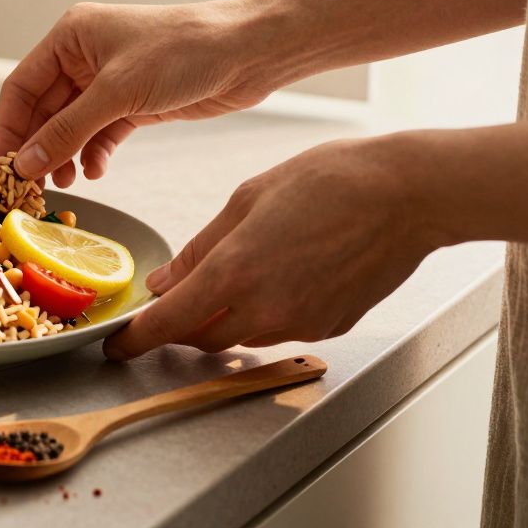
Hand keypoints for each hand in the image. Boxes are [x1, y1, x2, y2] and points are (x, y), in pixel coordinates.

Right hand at [0, 0, 280, 185]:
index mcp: (70, 37)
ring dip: (62, 157)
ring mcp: (109, 81)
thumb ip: (68, 129)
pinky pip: (98, 134)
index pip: (20, 89)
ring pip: (69, 127)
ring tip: (63, 186)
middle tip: (26, 189)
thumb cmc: (185, 50)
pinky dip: (92, 155)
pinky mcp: (133, 103)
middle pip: (42, 111)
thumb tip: (26, 163)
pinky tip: (94, 172)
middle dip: (35, 150)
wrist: (249, 52)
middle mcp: (84, 57)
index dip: (6, 131)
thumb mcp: (118, 91)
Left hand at [103, 135, 441, 359]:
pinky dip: (264, 314)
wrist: (409, 195)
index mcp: (235, 272)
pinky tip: (278, 276)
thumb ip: (201, 247)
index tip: (118, 345)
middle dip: (180, 324)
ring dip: (223, 318)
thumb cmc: (331, 181)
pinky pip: (279, 331)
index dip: (137, 340)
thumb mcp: (248, 198)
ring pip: (241, 337)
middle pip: (202, 337)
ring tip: (234, 276)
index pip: (168, 324)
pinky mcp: (329, 327)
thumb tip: (166, 281)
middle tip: (175, 299)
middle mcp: (266, 309)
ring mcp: (301, 324)